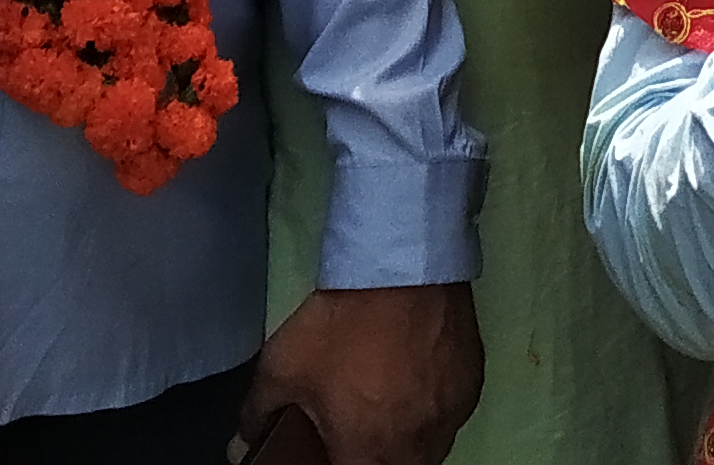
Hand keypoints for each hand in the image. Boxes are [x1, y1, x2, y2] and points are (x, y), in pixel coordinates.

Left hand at [244, 282, 482, 464]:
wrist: (401, 268)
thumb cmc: (340, 326)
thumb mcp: (280, 368)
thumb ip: (257, 417)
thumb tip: (241, 446)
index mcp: (369, 454)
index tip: (335, 450)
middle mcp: (418, 446)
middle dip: (377, 457)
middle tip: (359, 429)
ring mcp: (451, 415)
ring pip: (429, 446)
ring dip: (407, 436)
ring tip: (388, 402)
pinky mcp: (472, 384)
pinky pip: (449, 412)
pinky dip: (431, 405)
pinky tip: (414, 378)